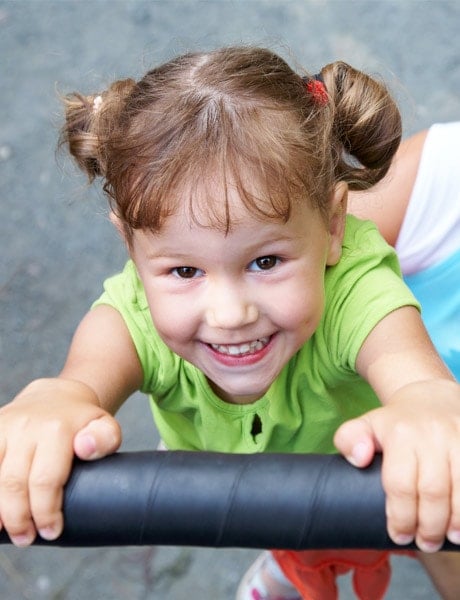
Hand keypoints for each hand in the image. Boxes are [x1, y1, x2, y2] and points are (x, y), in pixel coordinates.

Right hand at [0, 377, 120, 545]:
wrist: (55, 396)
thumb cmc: (81, 423)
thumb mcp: (104, 426)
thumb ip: (105, 438)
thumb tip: (85, 449)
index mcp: (57, 429)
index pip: (46, 479)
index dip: (46, 511)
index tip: (52, 531)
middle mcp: (27, 426)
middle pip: (14, 483)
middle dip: (19, 518)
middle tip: (27, 538)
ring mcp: (5, 427)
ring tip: (6, 530)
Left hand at [334, 379, 459, 552]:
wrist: (431, 396)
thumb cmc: (395, 422)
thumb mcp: (366, 424)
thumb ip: (349, 439)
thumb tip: (359, 459)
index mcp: (400, 434)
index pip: (400, 484)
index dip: (400, 516)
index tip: (398, 536)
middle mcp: (432, 435)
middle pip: (434, 491)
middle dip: (429, 525)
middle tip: (424, 542)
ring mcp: (459, 438)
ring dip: (458, 520)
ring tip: (449, 537)